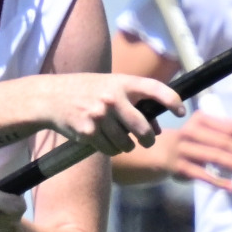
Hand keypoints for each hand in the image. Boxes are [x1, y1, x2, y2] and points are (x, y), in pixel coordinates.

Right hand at [28, 74, 181, 155]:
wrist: (50, 97)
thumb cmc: (87, 91)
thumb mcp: (111, 87)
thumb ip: (134, 102)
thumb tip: (156, 129)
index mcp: (122, 82)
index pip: (155, 89)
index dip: (172, 100)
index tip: (181, 111)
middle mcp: (112, 98)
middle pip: (143, 129)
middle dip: (148, 139)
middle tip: (146, 141)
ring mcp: (100, 115)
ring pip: (126, 143)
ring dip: (125, 145)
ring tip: (116, 137)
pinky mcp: (88, 132)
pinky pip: (110, 149)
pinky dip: (110, 149)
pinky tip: (101, 139)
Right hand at [163, 113, 231, 190]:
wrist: (155, 153)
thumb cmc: (189, 142)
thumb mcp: (207, 132)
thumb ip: (231, 128)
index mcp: (200, 119)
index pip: (230, 127)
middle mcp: (190, 131)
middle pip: (223, 141)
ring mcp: (183, 149)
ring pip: (215, 156)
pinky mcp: (179, 167)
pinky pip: (203, 175)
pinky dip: (220, 182)